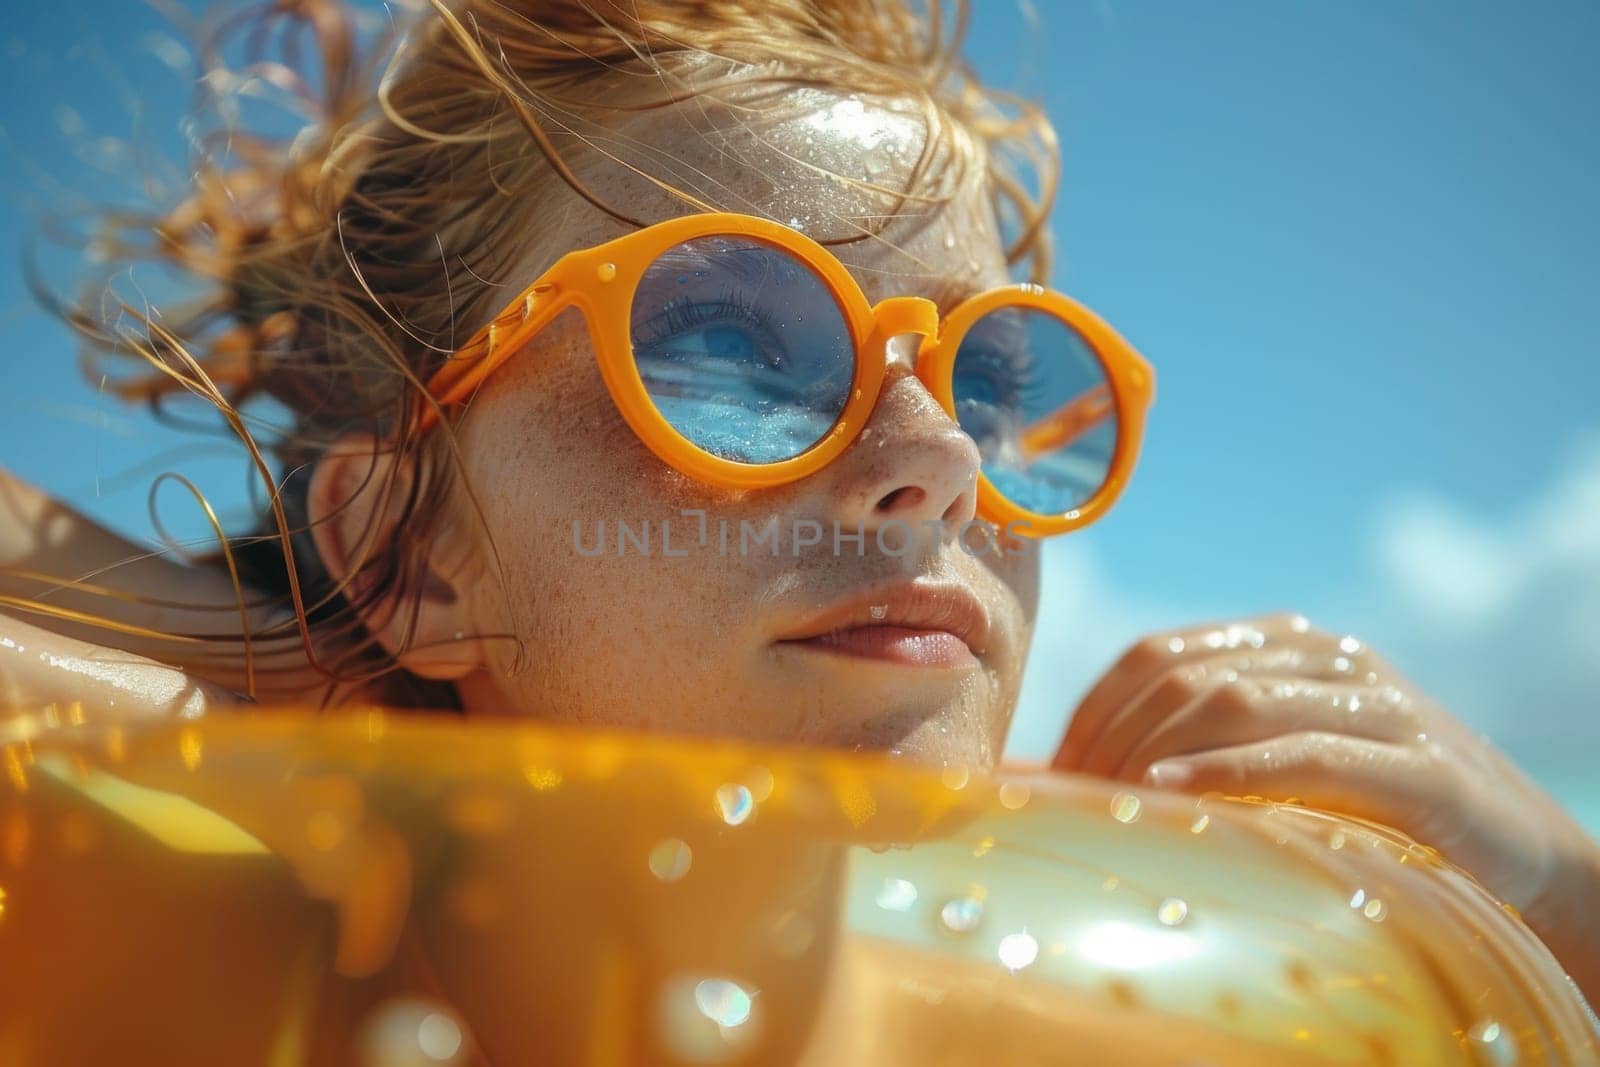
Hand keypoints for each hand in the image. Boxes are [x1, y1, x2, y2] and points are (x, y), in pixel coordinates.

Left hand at [1051, 613, 1591, 920]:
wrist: (1523, 853)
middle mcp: (1325, 657)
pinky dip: (1228, 770)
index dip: (1094, 710)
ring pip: (1233, 699)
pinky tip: (1175, 791)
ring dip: (1155, 750)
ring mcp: (1375, 702)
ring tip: (1112, 798)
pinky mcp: (1418, 764)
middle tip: (1076, 801)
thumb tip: (1059, 778)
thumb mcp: (1280, 766)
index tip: (1054, 774)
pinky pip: (1303, 752)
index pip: (1156, 653)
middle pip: (1182, 674)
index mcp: (1284, 645)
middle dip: (1113, 737)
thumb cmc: (1375, 813)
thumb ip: (1198, 748)